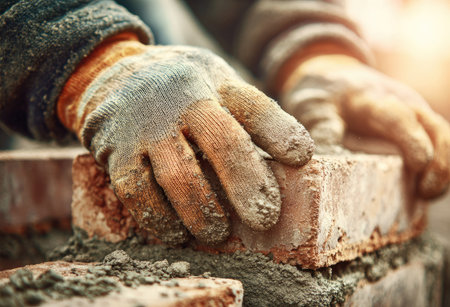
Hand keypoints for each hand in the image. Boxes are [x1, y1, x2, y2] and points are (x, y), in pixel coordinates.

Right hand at [69, 44, 313, 244]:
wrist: (111, 74)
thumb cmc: (180, 89)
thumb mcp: (217, 84)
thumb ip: (252, 113)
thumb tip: (297, 156)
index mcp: (214, 83)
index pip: (255, 108)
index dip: (281, 134)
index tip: (301, 159)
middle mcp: (181, 101)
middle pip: (224, 143)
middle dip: (248, 185)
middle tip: (265, 219)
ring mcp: (145, 126)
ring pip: (179, 175)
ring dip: (202, 212)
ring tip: (217, 233)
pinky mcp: (115, 151)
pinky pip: (137, 191)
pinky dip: (159, 218)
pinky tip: (177, 233)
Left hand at [280, 54, 449, 197]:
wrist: (333, 76)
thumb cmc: (323, 95)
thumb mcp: (313, 108)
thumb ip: (321, 131)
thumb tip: (321, 162)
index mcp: (371, 99)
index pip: (399, 116)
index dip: (412, 139)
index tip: (420, 163)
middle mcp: (400, 103)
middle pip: (434, 127)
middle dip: (439, 160)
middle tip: (424, 192)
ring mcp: (412, 113)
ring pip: (442, 136)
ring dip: (443, 167)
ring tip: (425, 195)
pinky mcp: (414, 125)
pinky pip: (436, 144)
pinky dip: (437, 168)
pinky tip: (422, 193)